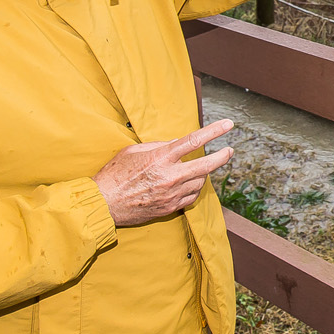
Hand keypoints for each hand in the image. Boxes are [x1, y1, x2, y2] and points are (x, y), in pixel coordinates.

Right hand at [94, 119, 235, 226]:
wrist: (103, 204)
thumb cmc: (115, 174)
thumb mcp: (133, 151)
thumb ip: (158, 145)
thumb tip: (176, 143)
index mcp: (160, 158)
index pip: (193, 141)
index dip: (214, 131)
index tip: (228, 125)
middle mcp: (169, 176)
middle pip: (206, 165)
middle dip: (222, 157)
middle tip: (229, 151)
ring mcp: (171, 194)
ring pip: (200, 182)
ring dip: (203, 174)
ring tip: (200, 168)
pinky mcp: (170, 208)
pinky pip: (191, 197)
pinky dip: (193, 189)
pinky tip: (190, 184)